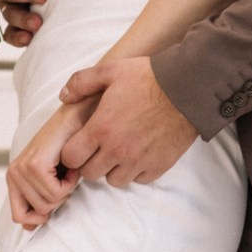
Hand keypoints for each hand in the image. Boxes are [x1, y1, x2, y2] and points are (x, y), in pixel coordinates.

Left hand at [7, 96, 95, 228]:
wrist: (79, 117)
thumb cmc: (70, 146)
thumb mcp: (51, 180)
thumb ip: (37, 202)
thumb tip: (28, 230)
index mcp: (14, 178)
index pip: (20, 218)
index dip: (41, 216)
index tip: (55, 195)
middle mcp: (13, 173)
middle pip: (38, 214)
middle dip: (58, 199)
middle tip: (63, 176)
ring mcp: (22, 168)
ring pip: (48, 204)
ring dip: (66, 189)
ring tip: (66, 168)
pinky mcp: (35, 164)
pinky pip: (55, 193)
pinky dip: (70, 182)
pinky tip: (69, 164)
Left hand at [58, 56, 195, 186]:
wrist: (188, 88)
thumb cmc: (148, 78)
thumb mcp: (111, 71)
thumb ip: (82, 82)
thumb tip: (63, 96)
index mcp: (101, 128)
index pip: (71, 158)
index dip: (72, 151)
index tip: (81, 143)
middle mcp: (117, 150)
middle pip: (90, 174)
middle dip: (91, 162)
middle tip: (100, 147)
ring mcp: (139, 161)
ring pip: (114, 180)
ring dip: (113, 168)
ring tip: (120, 151)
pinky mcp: (158, 166)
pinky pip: (139, 179)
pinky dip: (137, 170)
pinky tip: (140, 153)